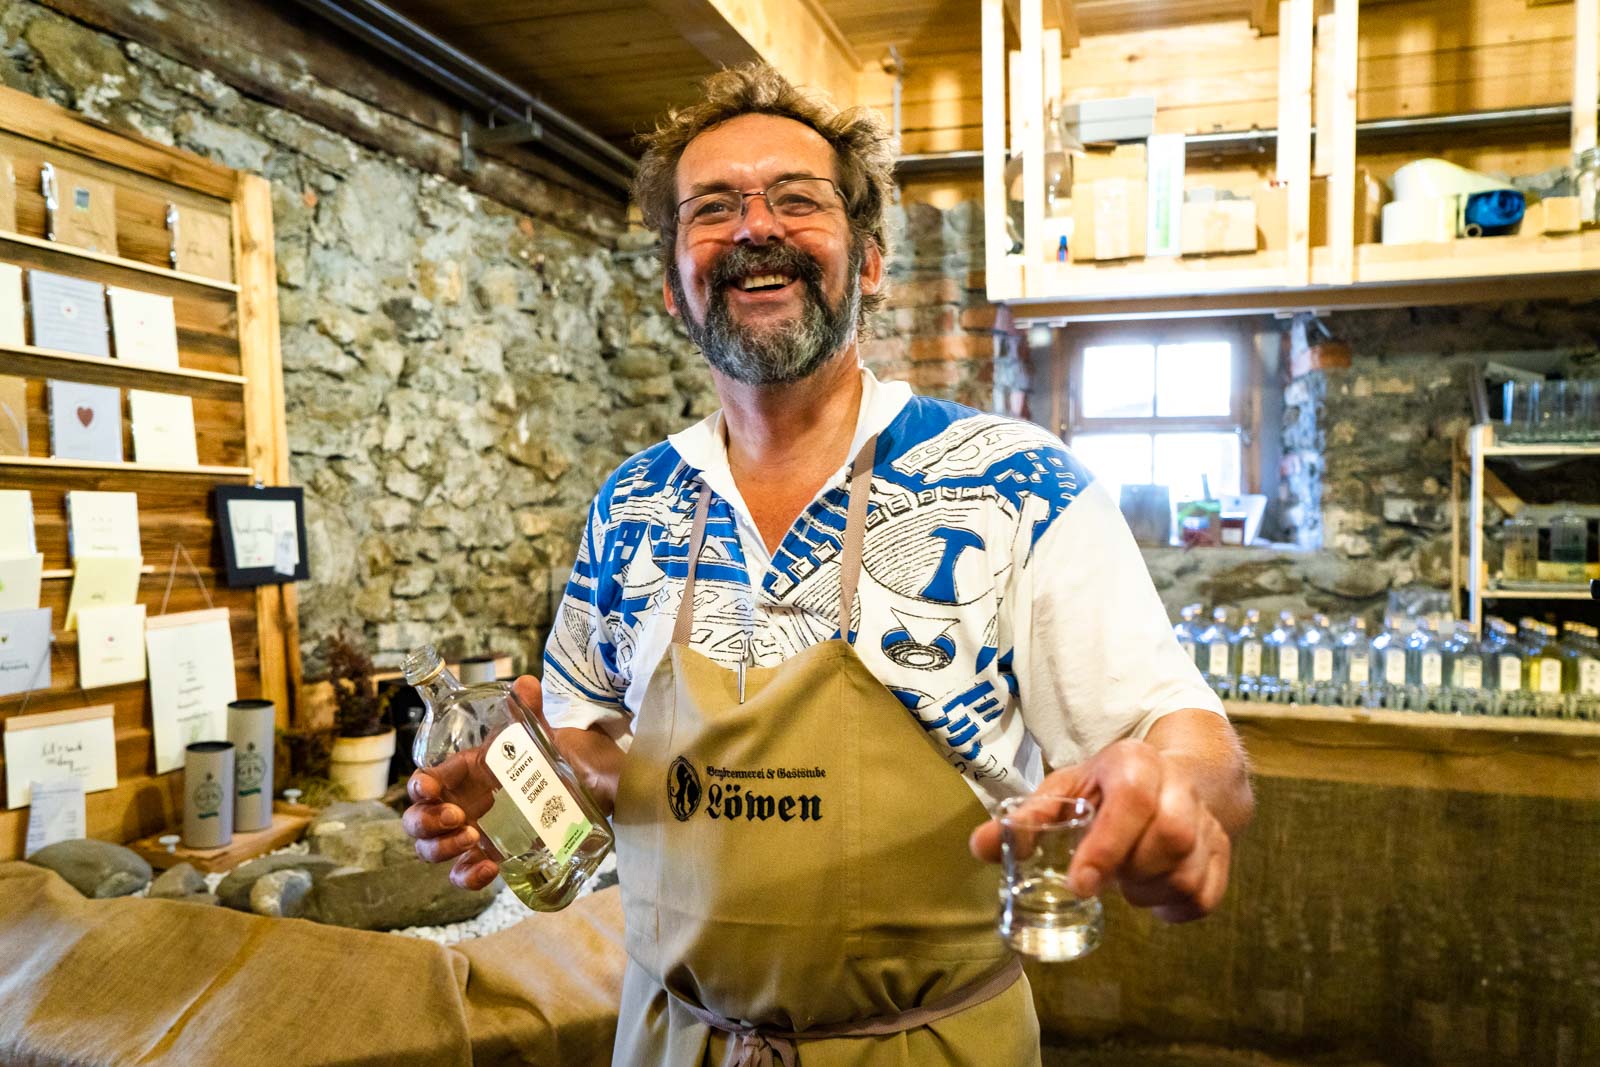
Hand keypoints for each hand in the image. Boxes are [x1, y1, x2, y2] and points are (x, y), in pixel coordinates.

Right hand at [401, 675, 551, 890]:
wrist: (582, 789)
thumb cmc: (549, 759)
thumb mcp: (539, 735)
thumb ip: (529, 710)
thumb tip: (526, 683)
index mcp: (462, 773)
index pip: (425, 780)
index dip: (418, 786)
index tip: (426, 789)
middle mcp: (458, 804)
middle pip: (416, 820)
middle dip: (426, 822)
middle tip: (457, 817)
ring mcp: (469, 833)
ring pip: (431, 850)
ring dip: (442, 849)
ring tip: (472, 840)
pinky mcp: (487, 857)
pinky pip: (462, 874)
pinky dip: (467, 876)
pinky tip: (489, 869)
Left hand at [969, 738, 1231, 922]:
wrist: (1176, 776)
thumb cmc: (1109, 787)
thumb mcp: (1067, 789)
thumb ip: (1026, 818)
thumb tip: (979, 846)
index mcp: (1137, 764)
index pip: (1134, 798)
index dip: (1107, 844)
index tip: (1078, 884)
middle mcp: (1180, 789)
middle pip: (1171, 838)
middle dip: (1130, 870)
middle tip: (1101, 877)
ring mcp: (1207, 823)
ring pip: (1189, 873)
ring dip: (1149, 891)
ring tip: (1125, 880)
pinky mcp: (1222, 856)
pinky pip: (1205, 897)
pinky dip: (1172, 908)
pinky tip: (1150, 893)